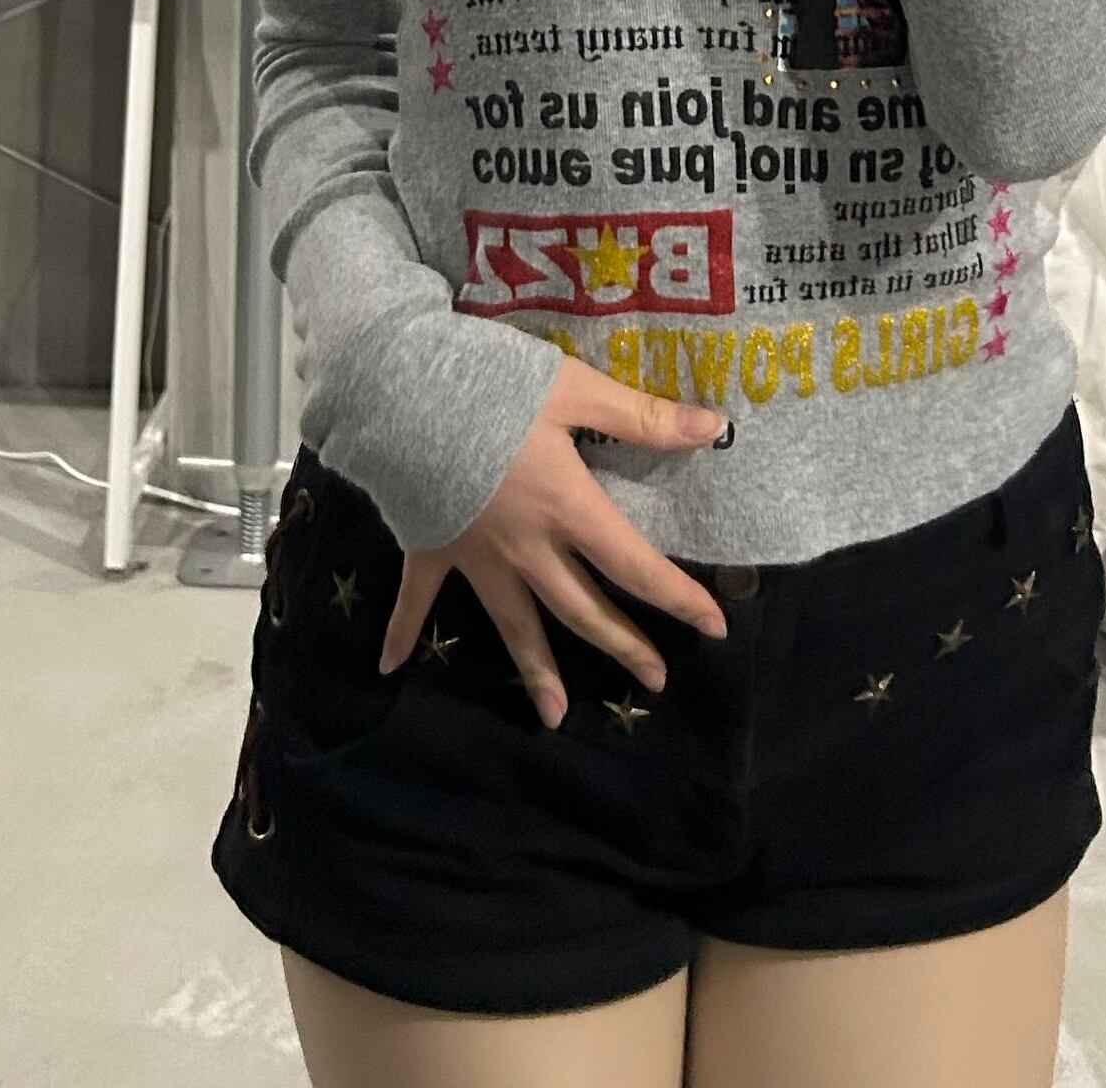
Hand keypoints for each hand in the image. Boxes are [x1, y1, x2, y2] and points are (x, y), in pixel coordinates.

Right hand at [379, 357, 728, 725]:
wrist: (405, 396)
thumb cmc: (494, 388)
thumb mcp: (574, 389)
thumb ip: (640, 416)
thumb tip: (712, 428)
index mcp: (569, 510)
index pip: (635, 566)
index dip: (677, 597)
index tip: (714, 626)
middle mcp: (528, 549)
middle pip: (583, 610)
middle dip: (623, 645)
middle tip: (656, 681)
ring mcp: (477, 557)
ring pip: (515, 625)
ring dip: (537, 671)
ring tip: (557, 716)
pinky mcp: (430, 548)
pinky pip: (416, 599)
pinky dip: (402, 632)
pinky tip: (390, 667)